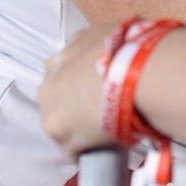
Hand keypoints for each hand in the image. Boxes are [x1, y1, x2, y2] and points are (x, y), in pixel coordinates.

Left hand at [39, 25, 117, 157]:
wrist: (139, 73)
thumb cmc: (128, 49)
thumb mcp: (102, 34)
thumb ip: (90, 46)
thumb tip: (96, 52)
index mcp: (56, 62)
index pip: (59, 78)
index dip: (77, 86)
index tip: (93, 91)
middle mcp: (47, 88)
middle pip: (56, 104)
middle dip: (72, 108)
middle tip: (99, 112)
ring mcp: (53, 116)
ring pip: (62, 130)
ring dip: (79, 131)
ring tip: (104, 133)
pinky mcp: (66, 141)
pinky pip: (73, 151)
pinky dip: (87, 150)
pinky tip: (103, 148)